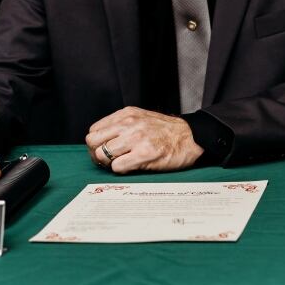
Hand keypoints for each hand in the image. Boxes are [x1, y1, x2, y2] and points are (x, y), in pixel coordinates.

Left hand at [85, 107, 203, 173]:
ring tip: (121, 163)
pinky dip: (121, 170)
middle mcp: (129, 124)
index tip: (104, 151)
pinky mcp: (144, 154)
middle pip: (93, 142)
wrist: (191, 136)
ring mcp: (136, 139)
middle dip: (97, 154)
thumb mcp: (140, 118)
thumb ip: (121, 125)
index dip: (96, 144)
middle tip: (108, 160)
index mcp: (126, 114)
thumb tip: (101, 141)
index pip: (94, 130)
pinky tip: (132, 166)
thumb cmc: (165, 130)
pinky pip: (117, 167)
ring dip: (109, 163)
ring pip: (103, 155)